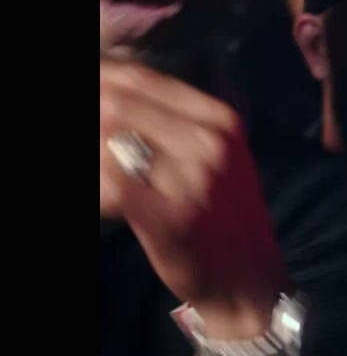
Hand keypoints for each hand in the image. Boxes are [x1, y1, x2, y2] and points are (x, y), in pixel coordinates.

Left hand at [100, 62, 286, 336]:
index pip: (142, 79)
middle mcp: (210, 144)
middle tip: (90, 133)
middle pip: (119, 105)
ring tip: (100, 166)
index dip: (103, 77)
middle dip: (93, 112)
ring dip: (94, 149)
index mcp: (220, 122)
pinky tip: (105, 196)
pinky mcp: (170, 217)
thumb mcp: (218, 155)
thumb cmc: (225, 215)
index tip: (91, 83)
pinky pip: (112, 185)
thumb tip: (116, 86)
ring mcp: (193, 180)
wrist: (248, 277)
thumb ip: (175, 121)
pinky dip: (100, 187)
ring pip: (109, 141)